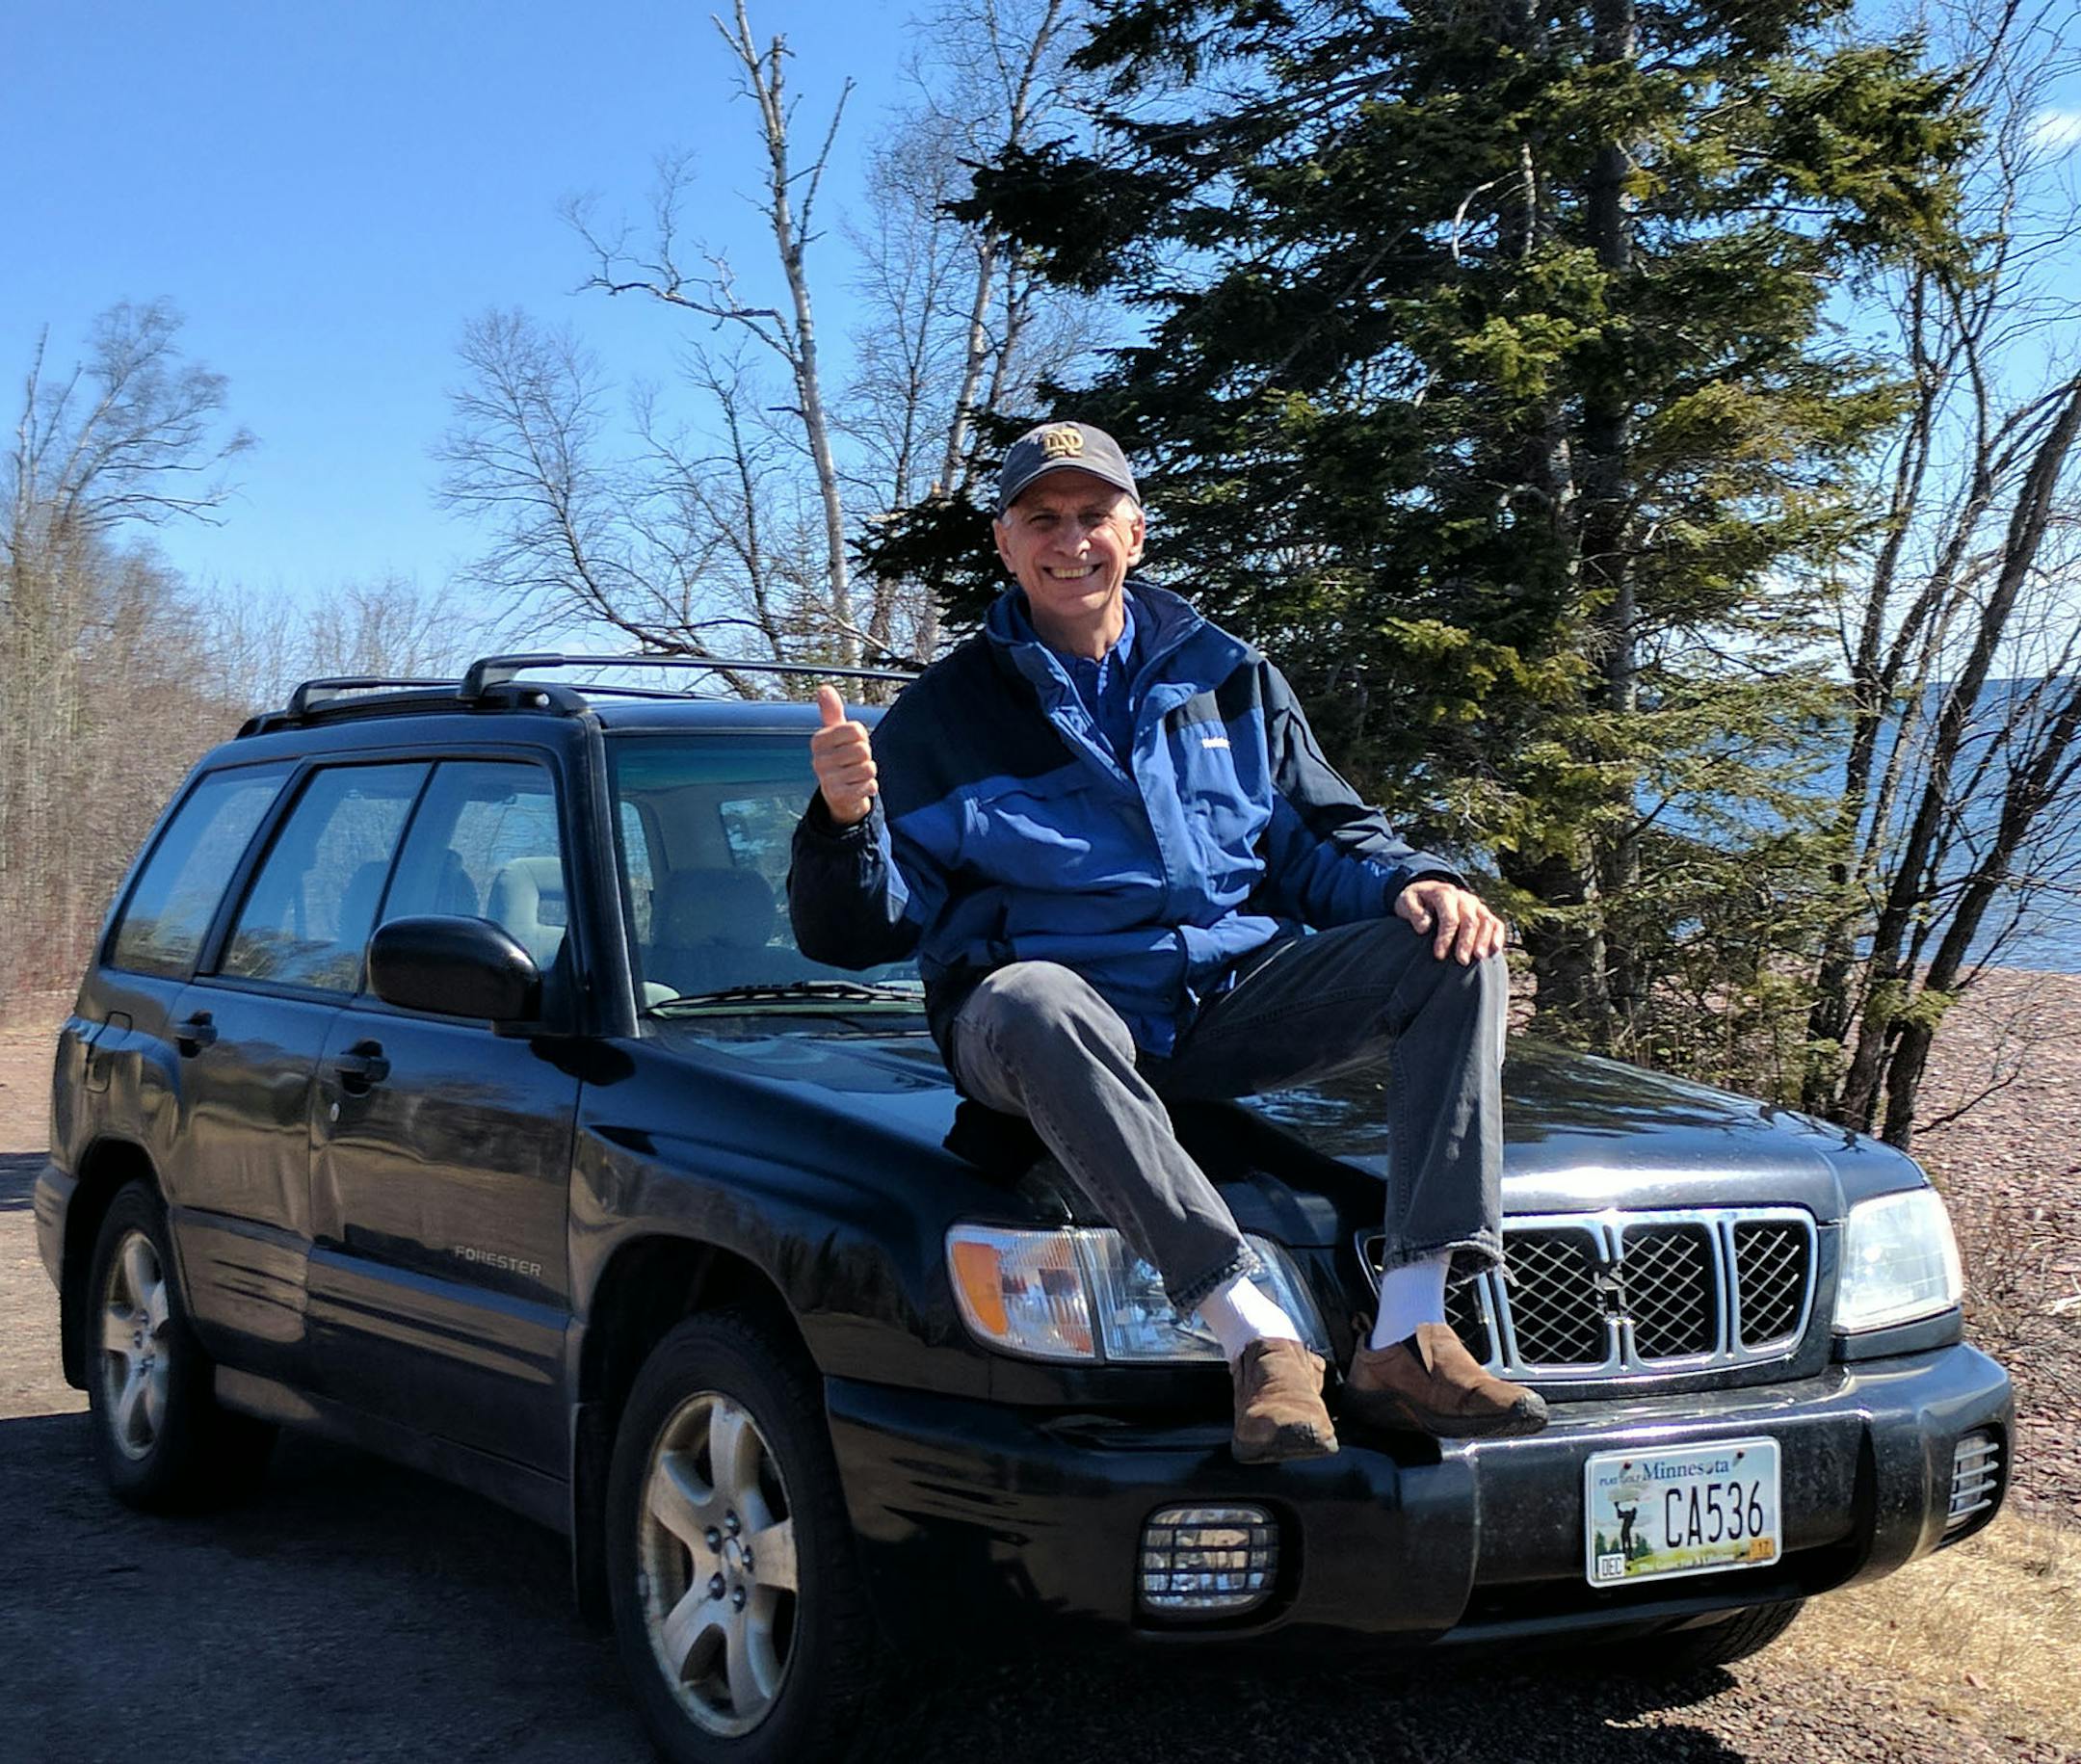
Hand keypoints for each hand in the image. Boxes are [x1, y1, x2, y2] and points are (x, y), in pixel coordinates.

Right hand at [811, 685, 876, 825]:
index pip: (856, 730)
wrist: (839, 796)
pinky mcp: (838, 796)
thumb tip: (823, 688)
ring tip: (856, 776)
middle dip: (865, 757)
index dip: (862, 737)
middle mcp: (819, 759)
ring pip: (868, 768)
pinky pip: (869, 786)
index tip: (852, 744)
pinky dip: (869, 787)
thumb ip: (832, 712)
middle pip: (863, 750)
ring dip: (868, 773)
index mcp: (819, 740)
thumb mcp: (835, 734)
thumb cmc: (841, 759)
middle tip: (854, 763)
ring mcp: (827, 779)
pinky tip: (857, 788)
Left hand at [1394, 878, 1507, 964]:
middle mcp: (1463, 897)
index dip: (1445, 937)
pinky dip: (1498, 936)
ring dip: (1484, 940)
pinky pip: (1495, 923)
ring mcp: (1476, 904)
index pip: (1449, 917)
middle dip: (1466, 942)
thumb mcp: (1405, 902)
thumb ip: (1413, 912)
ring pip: (1486, 921)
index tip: (1439, 955)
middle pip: (1470, 920)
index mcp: (1444, 893)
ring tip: (1479, 957)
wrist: (1426, 892)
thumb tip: (1424, 927)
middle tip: (1461, 961)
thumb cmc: (1415, 901)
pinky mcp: (1483, 913)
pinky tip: (1494, 950)